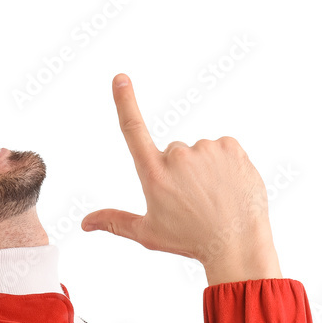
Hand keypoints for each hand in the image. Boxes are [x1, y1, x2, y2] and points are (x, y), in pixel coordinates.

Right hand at [81, 73, 280, 276]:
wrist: (237, 244)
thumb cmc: (190, 241)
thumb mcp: (148, 233)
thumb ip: (114, 221)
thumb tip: (84, 223)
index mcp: (153, 174)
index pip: (133, 130)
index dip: (125, 102)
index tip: (120, 78)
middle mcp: (177, 156)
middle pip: (173, 154)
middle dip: (179, 172)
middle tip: (193, 202)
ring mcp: (205, 149)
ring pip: (199, 153)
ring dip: (204, 170)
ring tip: (214, 198)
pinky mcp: (230, 146)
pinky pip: (222, 149)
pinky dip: (224, 166)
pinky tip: (228, 187)